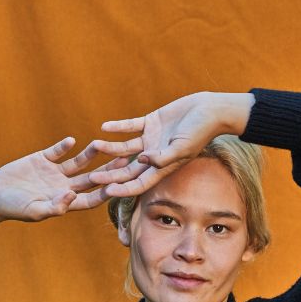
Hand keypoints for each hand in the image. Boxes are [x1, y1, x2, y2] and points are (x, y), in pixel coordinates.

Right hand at [0, 136, 152, 221]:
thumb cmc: (13, 209)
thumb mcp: (34, 211)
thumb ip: (54, 206)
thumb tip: (72, 196)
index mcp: (66, 201)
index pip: (92, 198)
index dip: (106, 192)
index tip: (122, 185)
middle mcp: (63, 186)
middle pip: (91, 178)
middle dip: (108, 171)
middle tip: (125, 161)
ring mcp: (54, 172)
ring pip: (78, 162)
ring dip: (90, 154)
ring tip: (103, 144)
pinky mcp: (42, 159)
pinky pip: (57, 151)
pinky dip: (63, 146)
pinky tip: (72, 141)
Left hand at [88, 92, 224, 197]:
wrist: (210, 110)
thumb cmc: (200, 132)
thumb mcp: (182, 147)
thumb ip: (163, 157)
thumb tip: (143, 160)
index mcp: (162, 167)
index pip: (138, 184)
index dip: (123, 189)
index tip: (107, 191)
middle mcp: (154, 156)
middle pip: (126, 170)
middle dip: (109, 174)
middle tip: (90, 177)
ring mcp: (151, 139)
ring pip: (125, 148)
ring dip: (110, 148)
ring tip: (94, 145)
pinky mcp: (150, 122)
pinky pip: (130, 126)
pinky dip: (118, 127)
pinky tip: (104, 127)